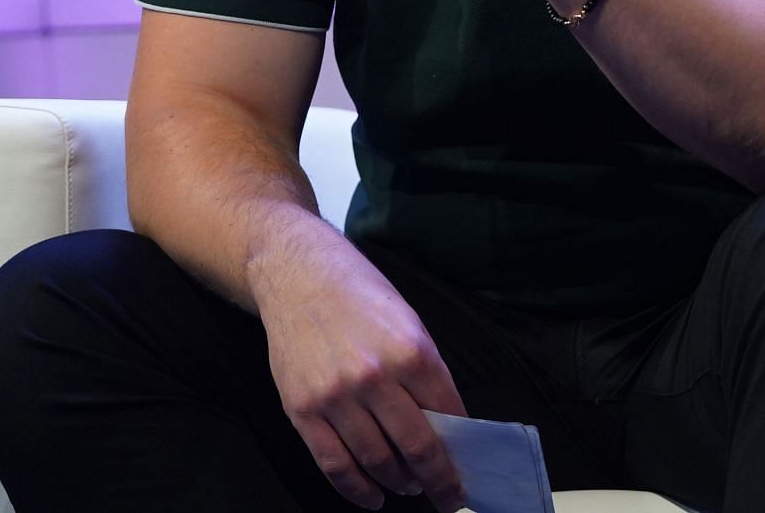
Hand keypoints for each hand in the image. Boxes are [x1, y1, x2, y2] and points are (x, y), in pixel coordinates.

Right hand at [255, 235, 468, 511]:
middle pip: (416, 447)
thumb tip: (448, 426)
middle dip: (437, 480)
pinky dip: (356, 490)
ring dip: (398, 483)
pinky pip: (333, 464)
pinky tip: (372, 498)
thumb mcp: (408, 321)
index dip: (460, 451)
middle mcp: (375, 376)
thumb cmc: (360, 295)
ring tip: (408, 487)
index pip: (448, 416)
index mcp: (412, 351)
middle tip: (445, 496)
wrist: (298, 275)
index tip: (466, 473)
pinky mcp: (302, 410)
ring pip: (376, 461)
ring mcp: (336, 396)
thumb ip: (427, 372)